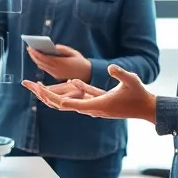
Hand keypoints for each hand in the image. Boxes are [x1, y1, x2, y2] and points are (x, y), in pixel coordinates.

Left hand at [22, 63, 155, 121]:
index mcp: (96, 106)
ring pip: (70, 102)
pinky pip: (82, 98)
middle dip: (45, 95)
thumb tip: (109, 67)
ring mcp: (95, 108)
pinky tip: (72, 82)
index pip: (67, 104)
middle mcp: (92, 109)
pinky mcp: (100, 104)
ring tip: (42, 87)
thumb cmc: (140, 95)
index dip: (51, 96)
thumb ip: (120, 73)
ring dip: (56, 95)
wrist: (147, 108)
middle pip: (63, 104)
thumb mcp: (131, 80)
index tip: (39, 90)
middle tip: (30, 85)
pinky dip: (74, 91)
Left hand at [26, 44, 91, 82]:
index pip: (44, 58)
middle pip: (41, 63)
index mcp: (61, 63)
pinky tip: (39, 58)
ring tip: (32, 52)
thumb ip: (63, 49)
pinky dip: (41, 63)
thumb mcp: (74, 53)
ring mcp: (56, 74)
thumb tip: (54, 46)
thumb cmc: (80, 61)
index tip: (30, 47)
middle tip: (29, 48)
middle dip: (34, 55)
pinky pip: (46, 69)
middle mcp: (57, 70)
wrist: (88, 74)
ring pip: (42, 66)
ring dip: (36, 60)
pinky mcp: (56, 76)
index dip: (36, 53)